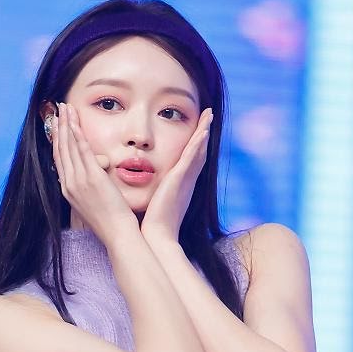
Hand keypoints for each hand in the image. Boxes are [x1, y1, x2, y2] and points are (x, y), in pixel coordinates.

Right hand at [52, 102, 137, 244]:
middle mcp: (69, 184)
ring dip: (66, 124)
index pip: (59, 159)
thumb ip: (90, 186)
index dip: (57, 140)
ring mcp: (79, 180)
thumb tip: (96, 171)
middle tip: (59, 108)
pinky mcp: (92, 177)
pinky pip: (81, 150)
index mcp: (68, 190)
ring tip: (65, 107)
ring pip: (68, 146)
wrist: (117, 234)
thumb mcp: (94, 202)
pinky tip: (74, 120)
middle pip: (60, 149)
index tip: (58, 124)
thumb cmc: (111, 222)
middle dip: (59, 126)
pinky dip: (76, 133)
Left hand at [139, 108, 213, 244]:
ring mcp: (185, 180)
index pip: (190, 160)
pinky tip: (202, 130)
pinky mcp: (179, 180)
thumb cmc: (153, 225)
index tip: (198, 129)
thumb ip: (153, 193)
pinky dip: (198, 143)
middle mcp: (187, 182)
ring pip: (198, 151)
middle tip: (208, 114)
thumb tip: (144, 189)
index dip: (196, 144)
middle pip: (199, 152)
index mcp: (180, 186)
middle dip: (203, 132)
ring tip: (208, 114)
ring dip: (203, 131)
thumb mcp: (154, 203)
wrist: (156, 237)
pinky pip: (191, 158)